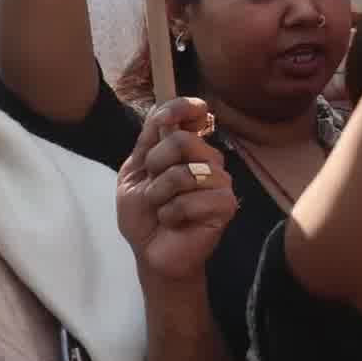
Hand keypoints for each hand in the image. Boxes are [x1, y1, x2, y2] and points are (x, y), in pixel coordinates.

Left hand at [118, 98, 238, 280]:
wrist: (151, 252)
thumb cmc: (144, 214)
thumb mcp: (134, 173)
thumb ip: (147, 142)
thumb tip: (166, 113)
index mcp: (187, 149)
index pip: (188, 115)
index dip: (182, 107)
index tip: (173, 116)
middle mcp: (208, 161)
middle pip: (182, 141)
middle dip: (156, 166)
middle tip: (152, 188)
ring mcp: (220, 182)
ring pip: (185, 173)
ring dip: (160, 196)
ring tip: (162, 210)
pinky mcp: (227, 206)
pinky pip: (193, 200)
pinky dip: (172, 214)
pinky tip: (174, 222)